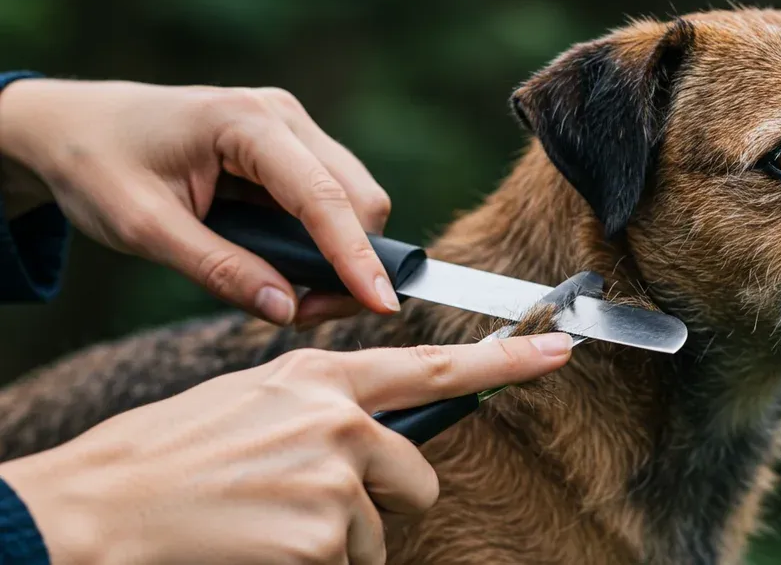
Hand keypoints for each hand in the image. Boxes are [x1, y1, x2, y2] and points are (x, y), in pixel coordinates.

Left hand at [0, 79, 397, 325]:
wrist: (74, 127)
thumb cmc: (99, 167)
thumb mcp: (144, 229)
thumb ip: (218, 270)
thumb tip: (286, 310)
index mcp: (245, 122)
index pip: (322, 196)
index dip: (357, 256)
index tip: (384, 305)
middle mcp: (282, 117)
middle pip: (358, 197)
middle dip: (352, 263)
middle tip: (303, 315)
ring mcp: (292, 128)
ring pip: (354, 200)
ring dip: (341, 256)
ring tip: (292, 298)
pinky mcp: (291, 148)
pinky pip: (332, 200)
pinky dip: (325, 242)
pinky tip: (287, 268)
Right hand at [0, 332, 573, 564]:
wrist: (109, 502)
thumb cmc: (176, 452)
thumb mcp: (258, 398)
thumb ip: (326, 404)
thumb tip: (375, 430)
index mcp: (324, 375)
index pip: (436, 365)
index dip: (508, 358)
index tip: (561, 347)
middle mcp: (341, 419)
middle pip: (418, 476)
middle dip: (382, 502)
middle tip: (312, 503)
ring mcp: (336, 478)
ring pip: (380, 531)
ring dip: (340, 540)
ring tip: (270, 522)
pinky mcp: (324, 536)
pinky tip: (263, 545)